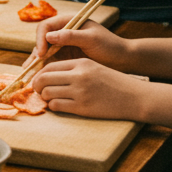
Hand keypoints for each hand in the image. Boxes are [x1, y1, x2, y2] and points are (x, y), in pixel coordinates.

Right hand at [27, 13, 129, 68]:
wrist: (123, 60)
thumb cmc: (110, 45)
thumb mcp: (92, 39)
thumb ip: (71, 36)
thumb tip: (49, 36)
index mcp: (69, 22)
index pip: (46, 27)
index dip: (41, 39)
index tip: (42, 53)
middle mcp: (63, 32)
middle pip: (42, 41)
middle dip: (35, 54)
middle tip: (29, 68)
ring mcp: (64, 46)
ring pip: (44, 53)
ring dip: (36, 63)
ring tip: (28, 75)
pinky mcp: (66, 58)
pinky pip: (51, 63)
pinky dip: (44, 70)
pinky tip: (37, 78)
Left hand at [30, 58, 147, 120]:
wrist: (134, 97)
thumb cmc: (113, 83)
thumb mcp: (94, 68)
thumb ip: (73, 69)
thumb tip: (49, 76)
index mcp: (81, 63)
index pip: (49, 66)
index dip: (39, 74)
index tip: (37, 79)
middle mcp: (79, 76)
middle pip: (43, 78)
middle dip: (36, 85)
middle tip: (37, 90)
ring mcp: (80, 92)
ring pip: (47, 93)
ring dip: (44, 97)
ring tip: (48, 98)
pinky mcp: (82, 107)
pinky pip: (56, 105)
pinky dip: (53, 106)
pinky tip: (57, 105)